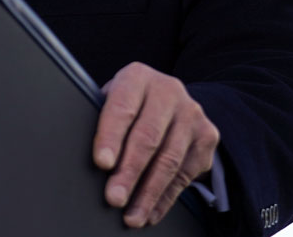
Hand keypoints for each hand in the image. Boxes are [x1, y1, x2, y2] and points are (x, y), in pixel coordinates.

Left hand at [93, 62, 219, 227]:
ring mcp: (191, 114)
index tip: (101, 164)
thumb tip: (85, 157)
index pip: (122, 108)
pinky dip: (165, 197)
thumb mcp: (113, 100)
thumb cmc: (129, 104)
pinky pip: (185, 174)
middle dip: (129, 172)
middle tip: (114, 198)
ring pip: (169, 159)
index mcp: (137, 77)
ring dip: (148, 192)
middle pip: (148, 137)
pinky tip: (150, 212)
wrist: (172, 100)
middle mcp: (168, 91)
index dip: (110, 137)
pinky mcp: (207, 137)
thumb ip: (101, 119)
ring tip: (132, 215)